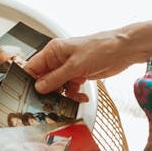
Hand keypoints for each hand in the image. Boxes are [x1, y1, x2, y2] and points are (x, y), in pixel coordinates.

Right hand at [24, 29, 139, 99]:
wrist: (123, 50)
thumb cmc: (101, 48)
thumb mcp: (75, 65)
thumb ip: (56, 78)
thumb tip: (39, 87)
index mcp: (53, 51)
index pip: (33, 67)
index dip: (29, 81)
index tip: (28, 94)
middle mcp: (59, 59)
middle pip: (44, 79)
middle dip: (47, 91)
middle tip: (50, 102)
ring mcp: (69, 68)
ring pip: (57, 86)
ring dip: (62, 95)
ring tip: (69, 99)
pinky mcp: (79, 75)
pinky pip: (70, 89)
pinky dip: (74, 95)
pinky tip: (81, 96)